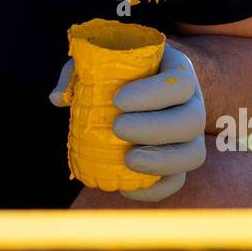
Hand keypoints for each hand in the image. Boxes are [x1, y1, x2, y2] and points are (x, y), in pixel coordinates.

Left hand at [50, 44, 206, 201]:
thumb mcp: (102, 61)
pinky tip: (127, 187)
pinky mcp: (179, 161)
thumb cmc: (120, 70)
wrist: (146, 84)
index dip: (153, 93)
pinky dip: (156, 189)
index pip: (180, 82)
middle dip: (155, 128)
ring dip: (162, 161)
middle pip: (193, 120)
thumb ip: (79, 72)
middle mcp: (193, 104)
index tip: (118, 100)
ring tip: (128, 160)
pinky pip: (178, 181)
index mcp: (178, 73)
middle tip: (117, 128)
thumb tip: (57, 98)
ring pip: (194, 154)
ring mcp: (191, 136)